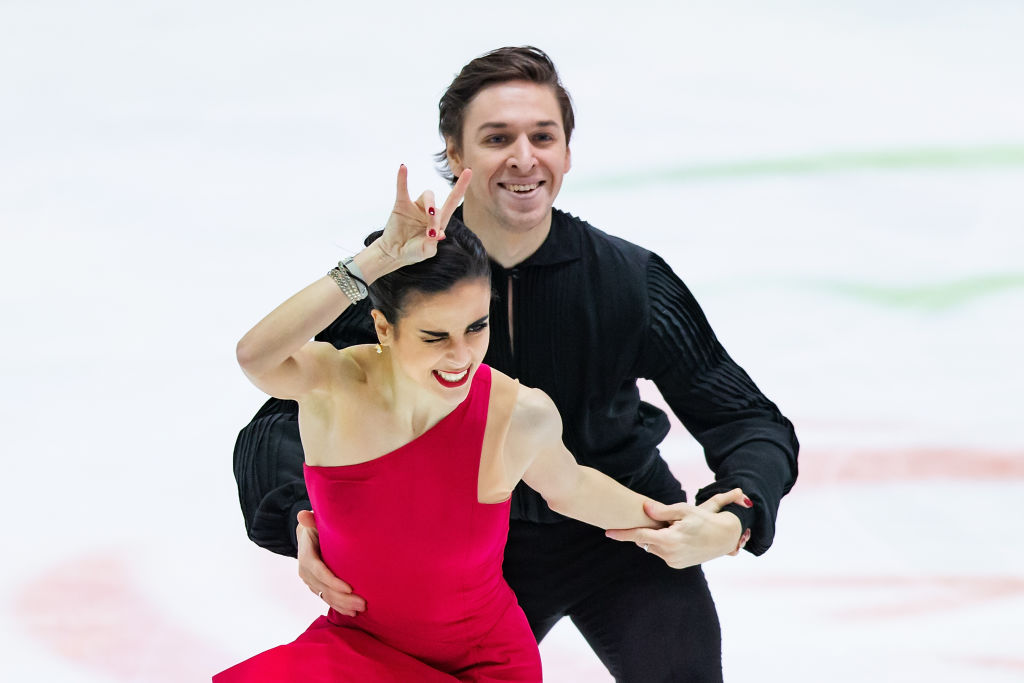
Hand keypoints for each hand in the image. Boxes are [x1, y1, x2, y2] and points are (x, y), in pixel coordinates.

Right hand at [296, 510, 365, 616]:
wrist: (307, 534)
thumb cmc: (317, 525)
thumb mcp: (314, 522)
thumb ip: (311, 520)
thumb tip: (302, 514)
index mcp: (306, 554)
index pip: (318, 570)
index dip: (332, 581)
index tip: (349, 587)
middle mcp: (305, 570)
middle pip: (323, 588)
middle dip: (342, 598)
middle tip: (362, 603)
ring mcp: (309, 580)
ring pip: (325, 596)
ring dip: (342, 604)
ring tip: (360, 609)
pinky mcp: (315, 586)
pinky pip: (326, 598)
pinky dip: (338, 605)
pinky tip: (351, 612)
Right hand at [371, 164, 472, 268]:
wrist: (394, 253)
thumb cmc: (414, 252)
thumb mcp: (425, 252)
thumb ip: (431, 245)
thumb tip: (439, 234)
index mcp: (440, 221)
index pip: (453, 201)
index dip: (461, 187)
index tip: (469, 170)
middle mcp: (429, 211)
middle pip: (438, 203)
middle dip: (436, 217)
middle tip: (430, 233)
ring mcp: (416, 206)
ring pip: (427, 196)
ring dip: (429, 206)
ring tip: (427, 220)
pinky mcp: (401, 205)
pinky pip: (402, 189)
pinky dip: (402, 179)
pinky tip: (403, 168)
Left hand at [604, 488, 752, 568]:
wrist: (725, 537)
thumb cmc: (705, 519)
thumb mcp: (684, 510)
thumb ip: (662, 511)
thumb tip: (644, 508)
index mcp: (669, 540)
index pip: (640, 535)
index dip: (623, 533)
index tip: (607, 533)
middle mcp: (670, 554)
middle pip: (647, 540)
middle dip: (649, 531)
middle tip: (667, 522)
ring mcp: (674, 561)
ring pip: (654, 546)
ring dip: (658, 538)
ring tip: (676, 530)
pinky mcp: (677, 565)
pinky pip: (663, 552)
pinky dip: (666, 544)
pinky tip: (679, 538)